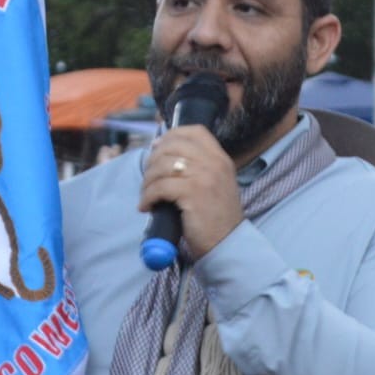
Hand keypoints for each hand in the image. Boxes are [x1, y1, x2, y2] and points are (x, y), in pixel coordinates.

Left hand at [139, 126, 242, 258]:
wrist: (228, 243)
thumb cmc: (217, 217)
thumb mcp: (216, 183)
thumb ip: (199, 167)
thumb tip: (164, 154)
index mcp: (220, 158)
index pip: (195, 131)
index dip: (171, 135)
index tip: (156, 147)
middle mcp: (214, 162)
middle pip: (173, 146)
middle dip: (153, 160)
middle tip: (148, 177)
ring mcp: (204, 176)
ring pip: (162, 165)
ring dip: (147, 180)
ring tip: (146, 194)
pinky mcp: (192, 193)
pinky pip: (160, 187)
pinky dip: (148, 197)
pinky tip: (146, 207)